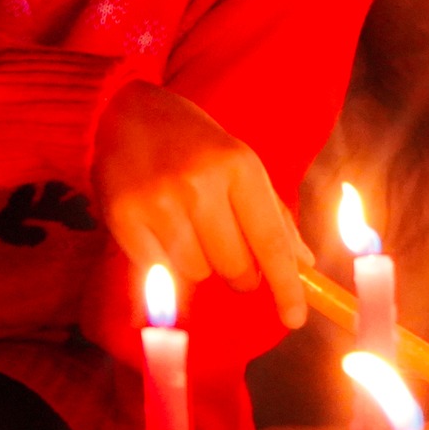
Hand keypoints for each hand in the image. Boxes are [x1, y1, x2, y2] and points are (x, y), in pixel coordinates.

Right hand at [93, 79, 311, 326]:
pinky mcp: (125, 219)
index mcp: (239, 166)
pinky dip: (166, 267)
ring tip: (186, 228)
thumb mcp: (240, 163)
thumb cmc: (193, 142)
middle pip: (235, 267)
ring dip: (200, 265)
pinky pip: (160, 274)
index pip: (270, 242)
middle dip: (239, 272)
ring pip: (198, 273)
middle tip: (226, 248)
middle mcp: (201, 184)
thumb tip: (303, 265)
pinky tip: (161, 236)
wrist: (124, 111)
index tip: (294, 318)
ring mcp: (160, 202)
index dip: (286, 286)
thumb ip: (271, 215)